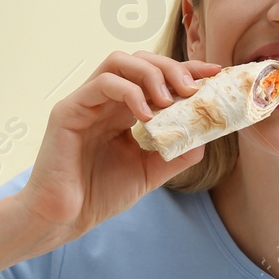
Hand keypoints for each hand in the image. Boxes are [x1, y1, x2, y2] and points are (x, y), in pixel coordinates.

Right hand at [13, 51, 220, 251]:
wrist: (65, 218)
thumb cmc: (99, 195)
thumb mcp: (148, 172)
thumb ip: (175, 153)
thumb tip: (205, 136)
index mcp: (122, 111)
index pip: (155, 77)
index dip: (186, 70)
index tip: (213, 74)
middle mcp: (104, 100)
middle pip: (140, 60)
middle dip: (172, 68)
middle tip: (193, 90)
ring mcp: (85, 101)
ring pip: (119, 62)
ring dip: (152, 74)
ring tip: (170, 100)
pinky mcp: (69, 110)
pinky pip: (103, 84)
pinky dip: (130, 92)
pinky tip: (146, 116)